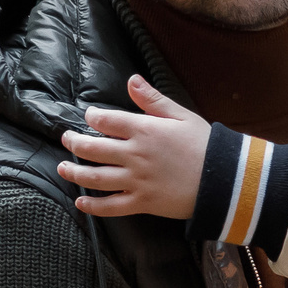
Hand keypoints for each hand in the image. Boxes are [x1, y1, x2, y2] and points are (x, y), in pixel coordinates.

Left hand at [57, 75, 210, 219]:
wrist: (224, 180)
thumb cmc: (205, 145)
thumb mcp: (182, 116)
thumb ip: (153, 100)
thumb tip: (131, 80)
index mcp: (145, 130)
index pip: (107, 121)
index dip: (93, 117)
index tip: (88, 117)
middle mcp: (135, 155)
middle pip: (93, 148)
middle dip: (75, 142)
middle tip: (67, 139)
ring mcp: (137, 181)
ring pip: (95, 177)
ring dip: (74, 172)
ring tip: (63, 167)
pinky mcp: (142, 203)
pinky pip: (111, 207)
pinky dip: (93, 205)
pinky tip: (82, 201)